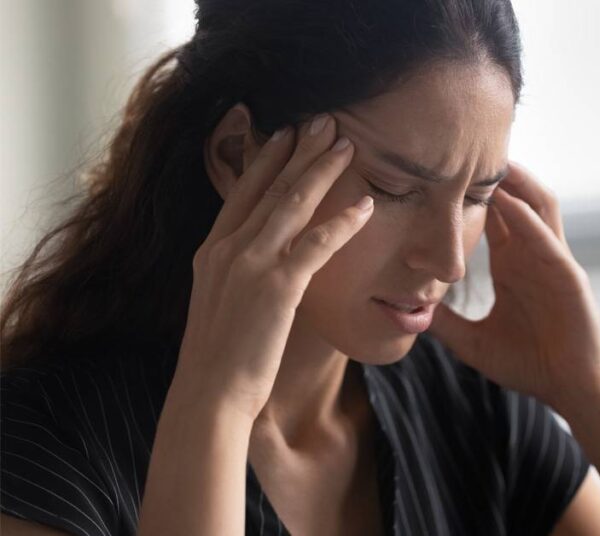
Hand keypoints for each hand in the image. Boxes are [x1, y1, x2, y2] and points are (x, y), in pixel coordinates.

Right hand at [172, 113, 373, 420]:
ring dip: (322, 170)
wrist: (208, 395)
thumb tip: (264, 263)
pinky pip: (316, 245)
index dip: (267, 159)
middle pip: (269, 187)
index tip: (287, 133)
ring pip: (292, 204)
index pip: (243, 192)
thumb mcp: (222, 303)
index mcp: (212, 251)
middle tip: (326, 120)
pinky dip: (343, 222)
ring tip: (347, 143)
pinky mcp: (276, 288)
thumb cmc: (221, 358)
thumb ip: (239, 274)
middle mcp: (227, 249)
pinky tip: (367, 205)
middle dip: (300, 150)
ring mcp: (250, 265)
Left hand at [428, 162, 599, 412]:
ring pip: (538, 205)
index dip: (467, 191)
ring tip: (489, 157)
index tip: (437, 169)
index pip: (491, 215)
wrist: (570, 389)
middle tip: (460, 142)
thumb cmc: (530, 364)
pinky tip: (508, 202)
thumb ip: (446, 324)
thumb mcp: (474, 341)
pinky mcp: (568, 276)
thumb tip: (409, 313)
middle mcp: (533, 254)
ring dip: (517, 181)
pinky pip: (548, 239)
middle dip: (492, 171)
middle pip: (515, 198)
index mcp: (513, 264)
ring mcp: (553, 260)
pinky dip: (528, 218)